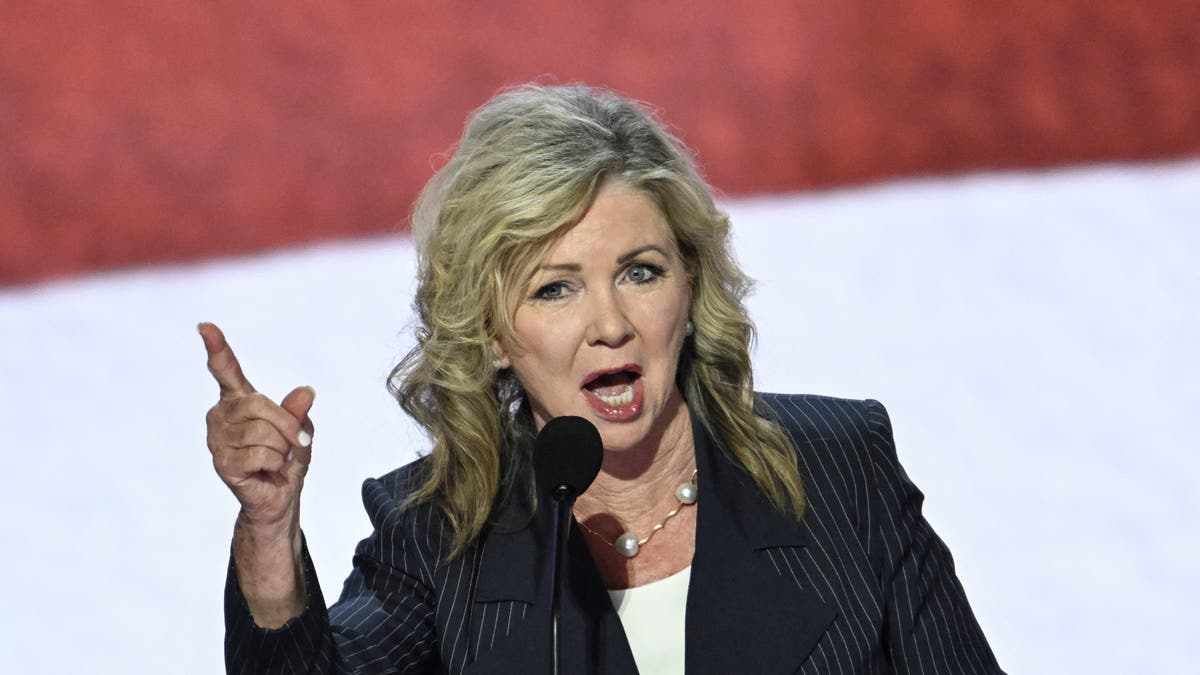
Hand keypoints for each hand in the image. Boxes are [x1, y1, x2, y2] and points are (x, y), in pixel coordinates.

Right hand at [199, 322, 314, 529]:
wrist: (279, 497)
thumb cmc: (286, 458)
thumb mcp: (300, 430)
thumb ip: (298, 410)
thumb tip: (306, 391)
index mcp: (238, 401)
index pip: (226, 370)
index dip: (217, 348)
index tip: (205, 326)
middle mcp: (221, 415)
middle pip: (259, 405)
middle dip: (287, 424)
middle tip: (297, 441)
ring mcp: (217, 440)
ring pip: (263, 432)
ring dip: (282, 448)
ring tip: (277, 459)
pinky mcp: (222, 463)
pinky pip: (261, 454)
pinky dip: (274, 464)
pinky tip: (266, 471)